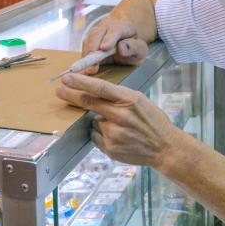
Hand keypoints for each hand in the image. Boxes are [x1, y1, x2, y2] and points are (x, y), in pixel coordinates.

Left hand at [55, 73, 182, 168]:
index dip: (81, 82)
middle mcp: (120, 116)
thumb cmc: (153, 121)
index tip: (66, 77)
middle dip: (71, 95)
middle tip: (59, 90)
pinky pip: (96, 136)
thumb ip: (118, 97)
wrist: (165, 148)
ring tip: (120, 127)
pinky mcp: (110, 148)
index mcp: (130, 100)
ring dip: (100, 120)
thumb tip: (93, 93)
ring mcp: (114, 133)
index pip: (100, 88)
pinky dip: (101, 134)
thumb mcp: (140, 100)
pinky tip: (118, 137)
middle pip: (89, 102)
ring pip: (94, 121)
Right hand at [81, 17, 148, 73]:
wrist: (125, 37)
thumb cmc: (132, 44)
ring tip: (89, 70)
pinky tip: (85, 69)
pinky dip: (84, 58)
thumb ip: (133, 47)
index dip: (109, 39)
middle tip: (93, 67)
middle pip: (97, 35)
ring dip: (86, 56)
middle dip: (93, 51)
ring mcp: (96, 31)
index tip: (105, 48)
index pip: (115, 31)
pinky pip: (84, 47)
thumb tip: (121, 48)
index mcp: (122, 26)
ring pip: (88, 41)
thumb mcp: (140, 48)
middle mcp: (106, 26)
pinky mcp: (88, 39)